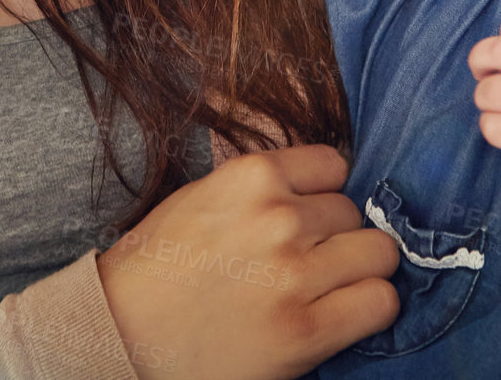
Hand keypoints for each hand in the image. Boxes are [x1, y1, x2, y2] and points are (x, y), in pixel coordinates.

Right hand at [95, 143, 401, 379]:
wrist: (120, 334)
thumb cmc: (155, 268)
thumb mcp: (201, 198)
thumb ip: (259, 189)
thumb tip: (316, 191)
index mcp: (250, 177)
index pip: (334, 165)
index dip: (324, 194)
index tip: (310, 217)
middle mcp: (279, 218)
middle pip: (354, 213)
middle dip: (336, 237)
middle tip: (309, 262)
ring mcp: (295, 275)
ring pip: (379, 254)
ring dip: (359, 272)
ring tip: (329, 289)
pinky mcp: (306, 331)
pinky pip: (380, 303)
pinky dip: (370, 308)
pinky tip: (342, 315)